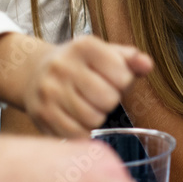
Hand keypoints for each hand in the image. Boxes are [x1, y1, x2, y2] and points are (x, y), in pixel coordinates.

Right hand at [22, 35, 151, 136]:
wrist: (34, 73)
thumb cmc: (79, 65)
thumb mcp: (104, 53)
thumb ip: (130, 59)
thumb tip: (147, 65)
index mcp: (84, 46)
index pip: (122, 75)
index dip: (124, 82)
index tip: (113, 79)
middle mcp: (63, 66)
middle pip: (108, 99)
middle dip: (110, 101)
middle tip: (100, 96)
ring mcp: (50, 91)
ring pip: (93, 119)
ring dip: (97, 117)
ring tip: (88, 106)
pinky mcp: (42, 115)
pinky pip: (76, 135)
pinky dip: (83, 132)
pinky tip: (77, 120)